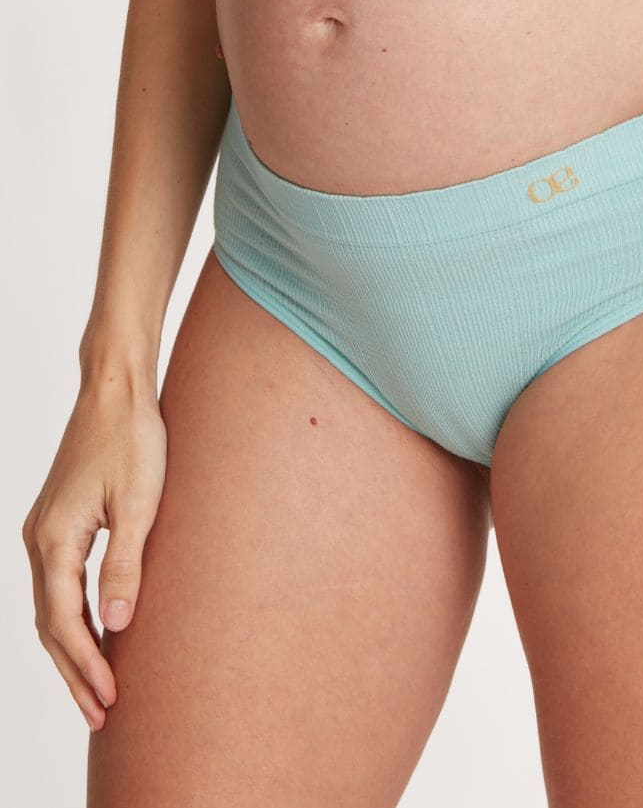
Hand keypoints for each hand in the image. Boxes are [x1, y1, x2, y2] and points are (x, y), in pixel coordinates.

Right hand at [22, 367, 166, 731]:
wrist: (115, 390)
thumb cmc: (133, 439)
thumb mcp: (140, 502)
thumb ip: (127, 562)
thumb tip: (116, 623)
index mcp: (55, 540)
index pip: (65, 622)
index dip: (86, 665)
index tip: (110, 699)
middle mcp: (38, 539)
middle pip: (50, 624)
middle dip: (74, 671)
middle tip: (102, 716)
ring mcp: (44, 530)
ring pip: (51, 606)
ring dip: (71, 649)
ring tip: (96, 688)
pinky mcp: (58, 520)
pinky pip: (58, 583)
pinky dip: (71, 616)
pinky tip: (94, 631)